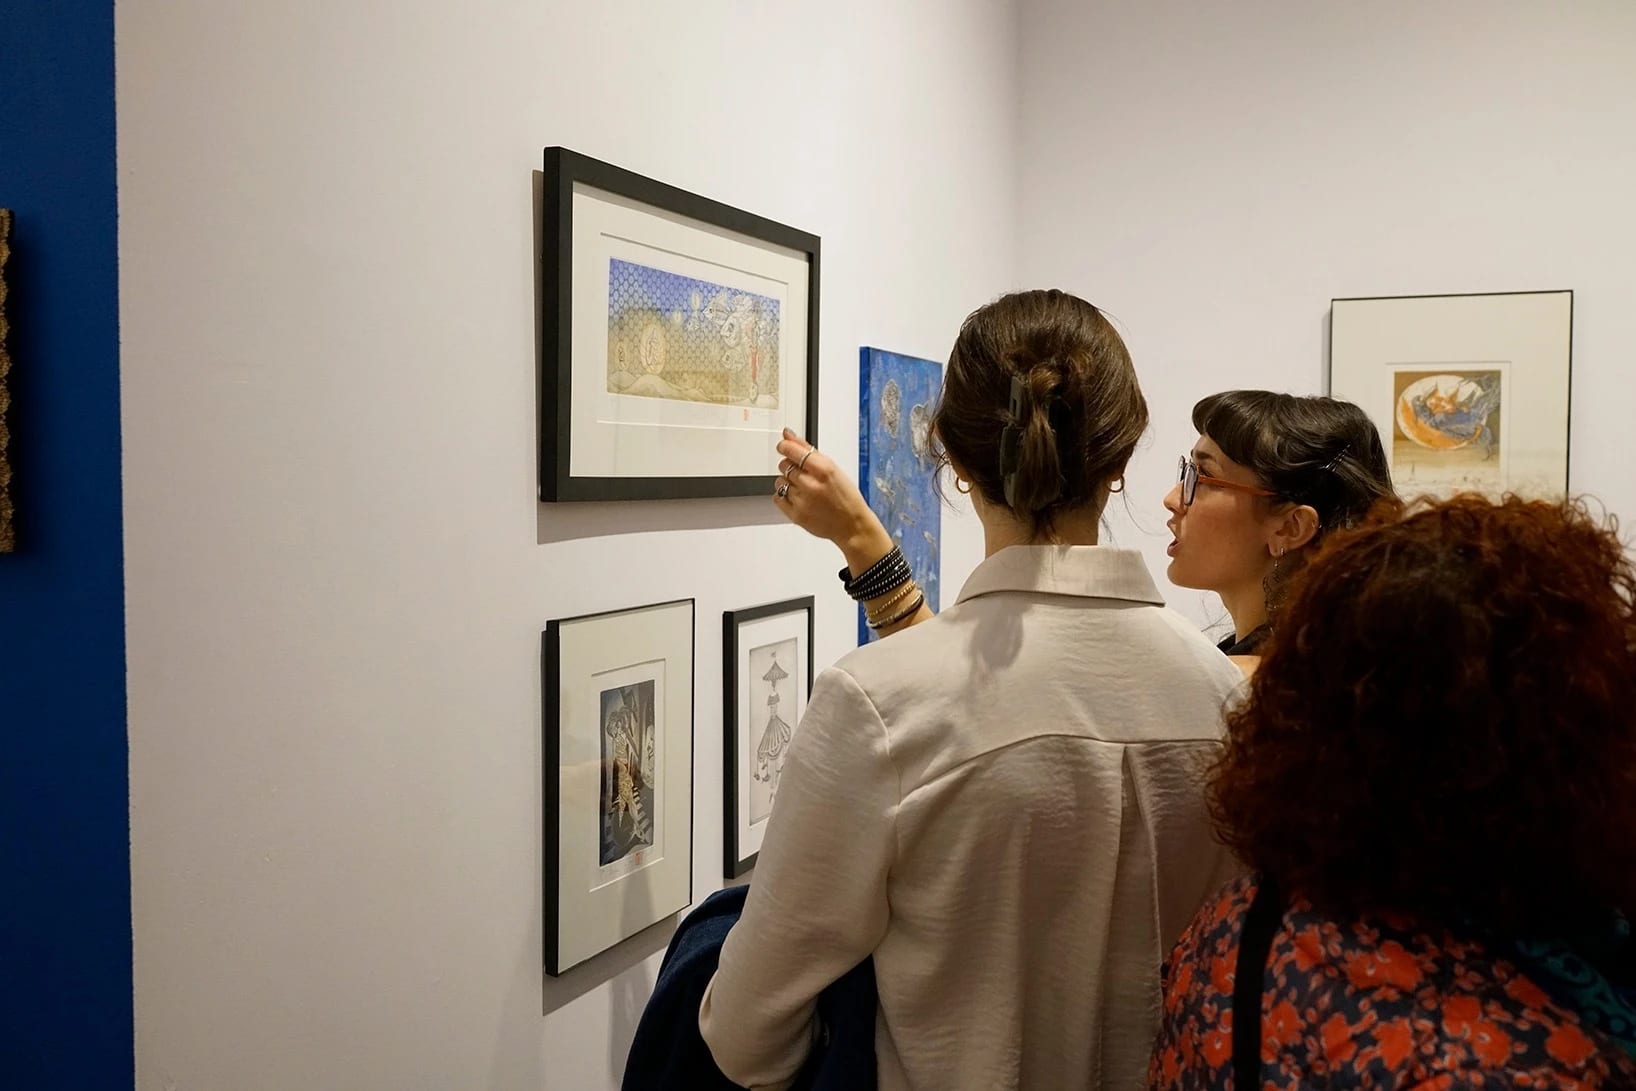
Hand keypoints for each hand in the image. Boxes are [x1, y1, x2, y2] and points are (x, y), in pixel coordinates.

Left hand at [773, 429, 893, 570]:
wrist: (852, 525)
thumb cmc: (846, 496)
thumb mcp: (833, 468)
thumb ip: (807, 450)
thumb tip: (788, 435)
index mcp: (824, 470)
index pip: (792, 450)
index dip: (785, 446)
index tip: (784, 446)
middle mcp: (812, 485)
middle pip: (784, 465)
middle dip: (791, 466)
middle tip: (804, 474)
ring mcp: (802, 501)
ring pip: (779, 481)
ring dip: (787, 482)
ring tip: (803, 488)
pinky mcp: (796, 516)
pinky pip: (777, 498)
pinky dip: (783, 496)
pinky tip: (798, 497)